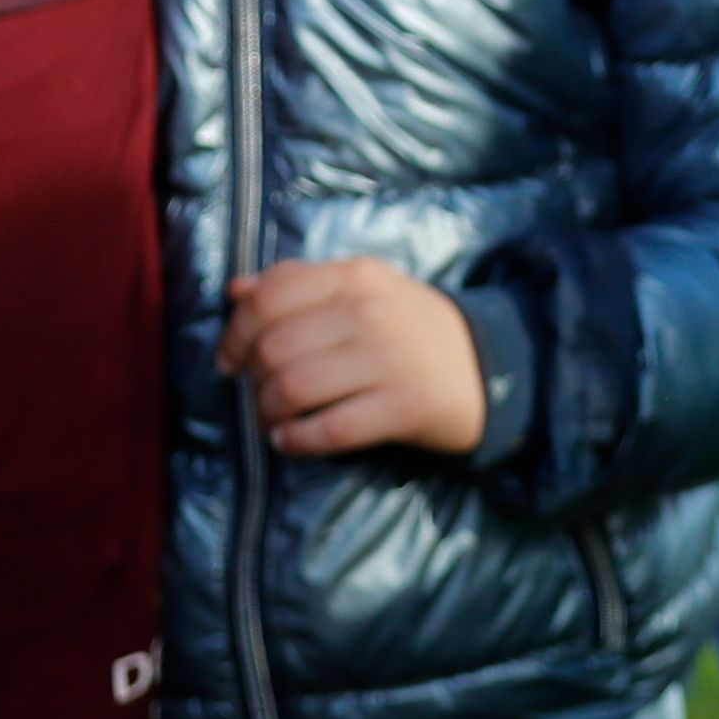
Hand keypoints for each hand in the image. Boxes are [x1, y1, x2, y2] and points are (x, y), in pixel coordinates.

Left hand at [221, 256, 487, 456]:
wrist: (488, 365)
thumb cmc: (409, 326)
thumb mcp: (363, 289)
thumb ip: (300, 283)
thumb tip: (236, 290)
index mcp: (355, 276)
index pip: (268, 299)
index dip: (234, 334)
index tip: (230, 361)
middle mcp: (369, 312)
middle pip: (274, 349)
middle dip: (251, 381)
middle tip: (257, 395)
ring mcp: (387, 360)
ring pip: (292, 389)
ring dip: (267, 414)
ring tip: (272, 421)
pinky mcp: (402, 407)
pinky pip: (328, 430)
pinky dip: (296, 441)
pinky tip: (291, 441)